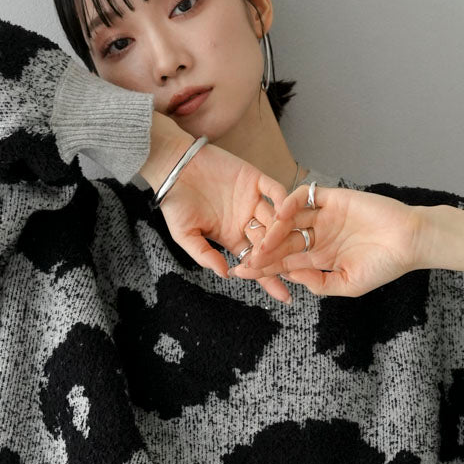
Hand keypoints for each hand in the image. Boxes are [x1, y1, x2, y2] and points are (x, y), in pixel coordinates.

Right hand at [156, 142, 294, 304]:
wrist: (172, 167)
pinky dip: (282, 200)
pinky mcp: (254, 178)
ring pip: (277, 219)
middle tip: (291, 271)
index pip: (256, 261)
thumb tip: (225, 274)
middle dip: (281, 258)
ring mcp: (253, 200)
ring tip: (288, 244)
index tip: (284, 296)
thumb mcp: (184, 235)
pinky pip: (274, 190)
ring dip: (283, 232)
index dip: (269, 278)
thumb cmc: (175, 203)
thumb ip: (204, 254)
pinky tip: (285, 212)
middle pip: (272, 243)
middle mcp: (246, 221)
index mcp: (233, 237)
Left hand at [233, 183, 418, 299]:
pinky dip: (291, 202)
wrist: (410, 240)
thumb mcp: (348, 285)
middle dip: (262, 250)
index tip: (242, 273)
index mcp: (319, 258)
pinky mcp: (332, 198)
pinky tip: (280, 213)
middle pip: (281, 241)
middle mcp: (317, 236)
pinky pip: (305, 196)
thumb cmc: (384, 266)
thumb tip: (290, 276)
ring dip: (273, 228)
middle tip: (245, 257)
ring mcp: (324, 217)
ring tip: (261, 239)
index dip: (263, 267)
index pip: (284, 262)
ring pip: (289, 219)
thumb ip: (318, 283)